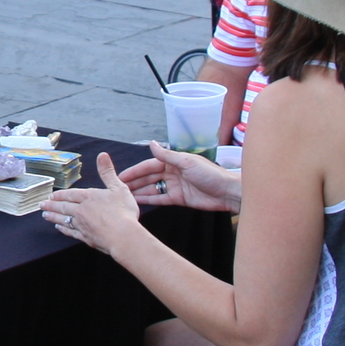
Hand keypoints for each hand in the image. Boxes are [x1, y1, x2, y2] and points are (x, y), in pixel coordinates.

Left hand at [42, 153, 144, 253]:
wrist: (122, 236)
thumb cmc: (123, 212)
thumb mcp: (118, 187)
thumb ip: (108, 172)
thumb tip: (102, 155)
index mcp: (88, 197)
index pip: (70, 194)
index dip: (59, 195)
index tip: (51, 196)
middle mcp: (81, 210)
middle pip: (63, 206)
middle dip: (51, 205)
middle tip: (42, 205)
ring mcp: (81, 224)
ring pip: (63, 219)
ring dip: (53, 216)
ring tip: (45, 215)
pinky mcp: (84, 237)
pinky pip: (70, 231)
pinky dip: (63, 229)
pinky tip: (59, 227)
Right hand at [116, 144, 241, 213]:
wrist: (227, 192)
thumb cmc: (210, 174)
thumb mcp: (187, 162)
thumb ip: (167, 155)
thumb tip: (151, 143)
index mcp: (174, 161)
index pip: (150, 165)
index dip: (135, 171)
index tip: (121, 176)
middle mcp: (172, 172)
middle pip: (149, 177)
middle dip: (134, 182)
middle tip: (117, 188)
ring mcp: (175, 186)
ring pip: (152, 188)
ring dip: (139, 192)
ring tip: (124, 197)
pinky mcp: (179, 198)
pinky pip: (160, 198)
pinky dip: (150, 200)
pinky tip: (138, 202)